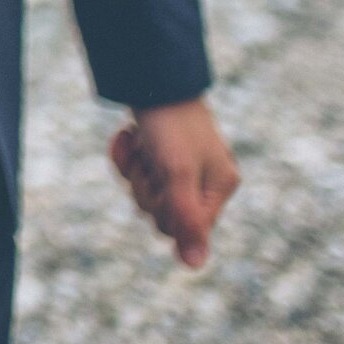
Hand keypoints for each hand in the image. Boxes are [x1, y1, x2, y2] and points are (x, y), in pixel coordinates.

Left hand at [109, 96, 238, 266]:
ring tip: (141, 144)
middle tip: (151, 161)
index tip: (164, 184)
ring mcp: (178, 167)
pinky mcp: (155, 153)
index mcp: (219, 187)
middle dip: (147, 188)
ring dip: (134, 169)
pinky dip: (124, 156)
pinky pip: (132, 171)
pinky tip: (127, 137)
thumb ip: (185, 220)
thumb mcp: (177, 174)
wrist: (152, 77)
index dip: (166, 211)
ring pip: (143, 194)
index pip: (186, 228)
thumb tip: (194, 265)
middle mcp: (202, 180)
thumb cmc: (170, 127)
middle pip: (161, 214)